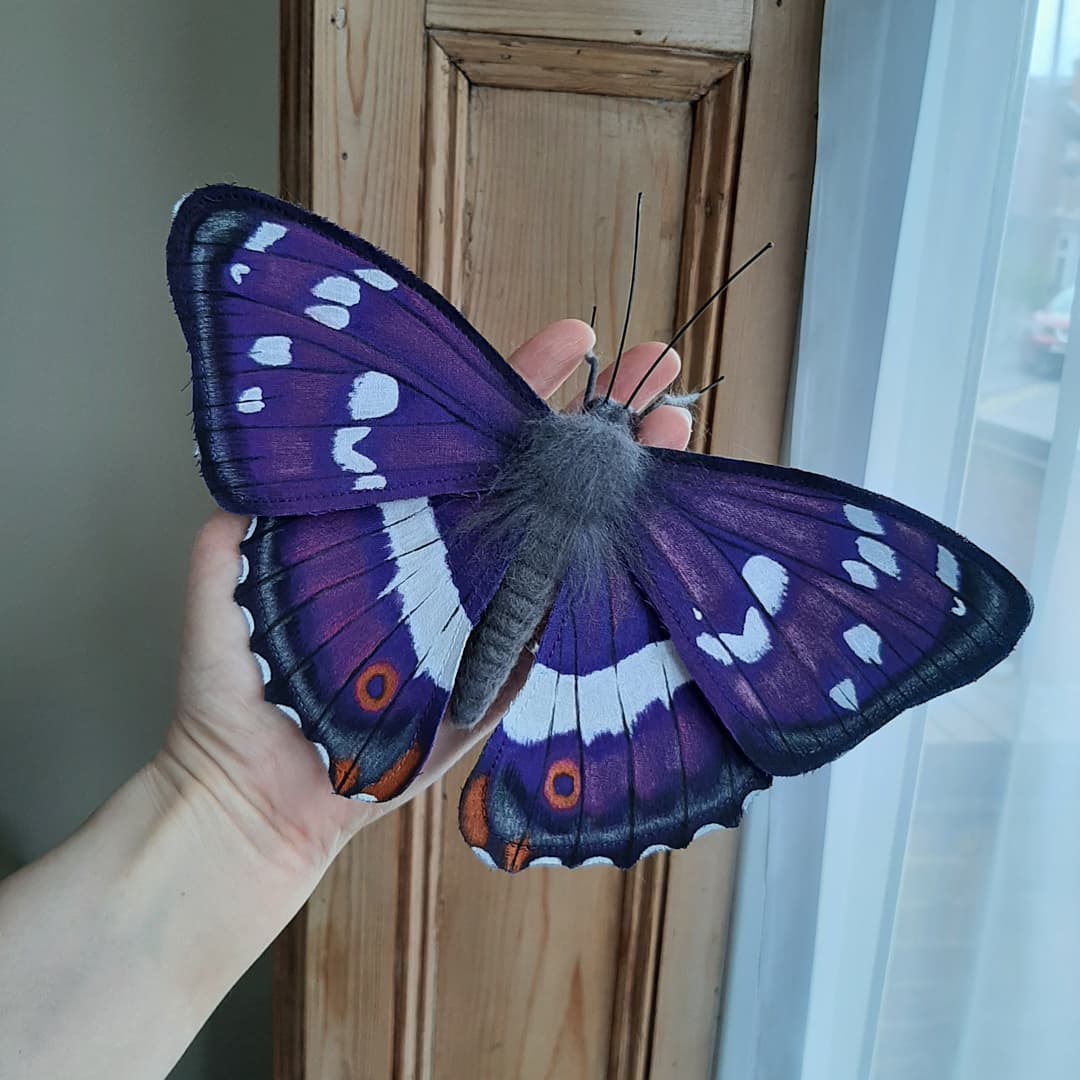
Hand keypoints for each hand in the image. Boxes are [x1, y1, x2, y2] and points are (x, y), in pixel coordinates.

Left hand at [157, 319, 692, 875]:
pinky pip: (568, 624)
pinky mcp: (508, 672)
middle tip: (658, 374)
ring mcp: (485, 610)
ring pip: (567, 537)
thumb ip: (244, 522)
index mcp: (396, 520)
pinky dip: (616, 583)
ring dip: (626, 486)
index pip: (466, 431)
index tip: (575, 338)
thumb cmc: (233, 688)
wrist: (261, 793)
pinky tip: (658, 537)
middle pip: (536, 474)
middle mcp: (448, 557)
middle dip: (601, 421)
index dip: (520, 382)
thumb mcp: (228, 579)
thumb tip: (261, 453)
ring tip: (677, 430)